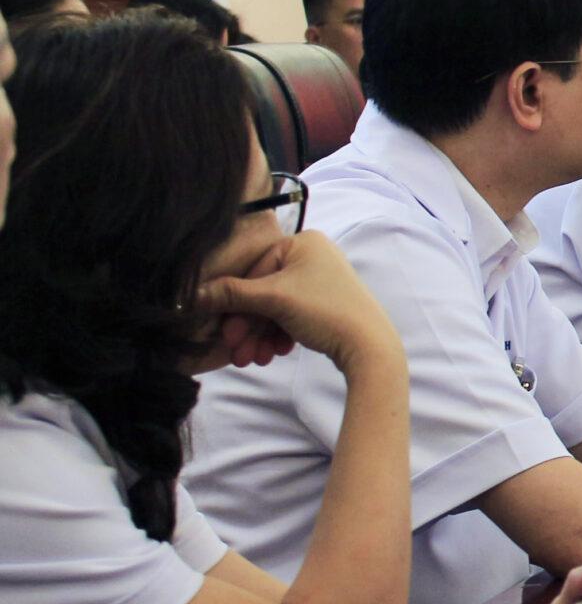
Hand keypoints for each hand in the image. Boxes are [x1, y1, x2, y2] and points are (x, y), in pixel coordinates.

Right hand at [194, 233, 399, 370]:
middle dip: (247, 327)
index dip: (235, 305)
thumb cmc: (324, 311)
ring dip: (259, 336)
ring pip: (274, 309)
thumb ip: (231, 294)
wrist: (369, 347)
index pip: (253, 271)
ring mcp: (320, 280)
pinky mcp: (325, 303)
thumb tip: (189, 294)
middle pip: (262, 293)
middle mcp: (312, 256)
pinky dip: (278, 335)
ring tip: (253, 361)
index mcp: (302, 242)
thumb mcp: (273, 300)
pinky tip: (274, 354)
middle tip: (237, 354)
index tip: (225, 333)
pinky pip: (290, 317)